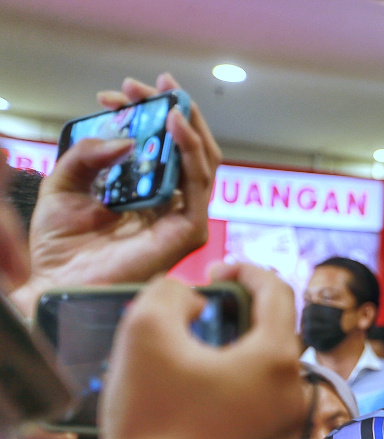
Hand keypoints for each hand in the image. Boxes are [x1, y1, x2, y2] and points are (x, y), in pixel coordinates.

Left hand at [10, 73, 219, 313]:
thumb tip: (127, 137)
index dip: (149, 115)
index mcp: (144, 197)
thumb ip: (90, 155)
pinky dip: (191, 152)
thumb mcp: (64, 184)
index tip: (128, 90)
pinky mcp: (188, 233)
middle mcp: (168, 207)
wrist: (55, 285)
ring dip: (186, 124)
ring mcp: (182, 220)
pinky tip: (174, 125)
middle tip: (149, 84)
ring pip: (203, 163)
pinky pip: (198, 186)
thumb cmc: (58, 248)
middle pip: (188, 152)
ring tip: (165, 97)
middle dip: (173, 111)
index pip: (161, 149)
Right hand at [90, 262, 308, 438]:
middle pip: (276, 337)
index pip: (277, 292)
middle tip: (204, 316)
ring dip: (240, 362)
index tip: (219, 270)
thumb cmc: (149, 422)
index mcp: (277, 360)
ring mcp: (288, 437)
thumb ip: (171, 292)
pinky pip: (262, 419)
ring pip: (269, 380)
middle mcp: (295, 398)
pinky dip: (239, 402)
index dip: (247, 270)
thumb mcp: (144, 331)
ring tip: (197, 363)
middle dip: (242, 318)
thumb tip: (193, 297)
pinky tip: (201, 406)